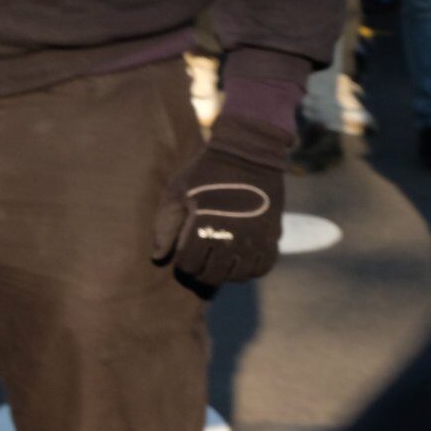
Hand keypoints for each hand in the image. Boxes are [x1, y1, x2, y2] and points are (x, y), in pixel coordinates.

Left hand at [151, 115, 288, 285]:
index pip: (190, 265)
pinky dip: (250, 269)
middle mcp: (230, 238)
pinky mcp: (273, 236)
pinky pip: (263, 267)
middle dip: (201, 272)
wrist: (247, 154)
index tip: (183, 257)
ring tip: (217, 261)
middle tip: (198, 263)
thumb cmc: (204, 173)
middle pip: (213, 275)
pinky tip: (239, 259)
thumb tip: (158, 258)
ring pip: (239, 276)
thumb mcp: (176, 193)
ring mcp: (255, 239)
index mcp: (203, 227)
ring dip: (225, 273)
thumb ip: (164, 227)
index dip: (183, 265)